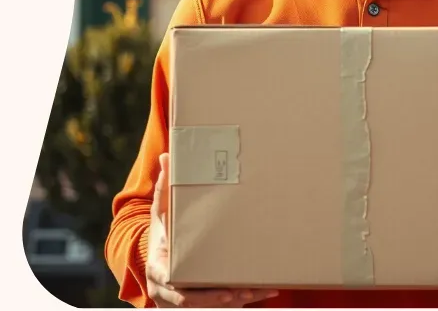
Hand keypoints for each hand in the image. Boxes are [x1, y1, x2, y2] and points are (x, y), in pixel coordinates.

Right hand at [146, 153, 279, 307]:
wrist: (157, 259)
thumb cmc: (163, 233)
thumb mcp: (161, 211)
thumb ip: (164, 186)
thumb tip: (166, 155)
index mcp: (159, 269)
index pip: (171, 283)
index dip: (188, 290)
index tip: (206, 289)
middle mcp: (169, 291)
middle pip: (195, 301)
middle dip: (219, 299)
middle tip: (242, 292)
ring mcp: (185, 300)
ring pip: (212, 306)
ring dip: (237, 301)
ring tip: (260, 291)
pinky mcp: (202, 303)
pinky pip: (224, 306)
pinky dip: (245, 301)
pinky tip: (266, 292)